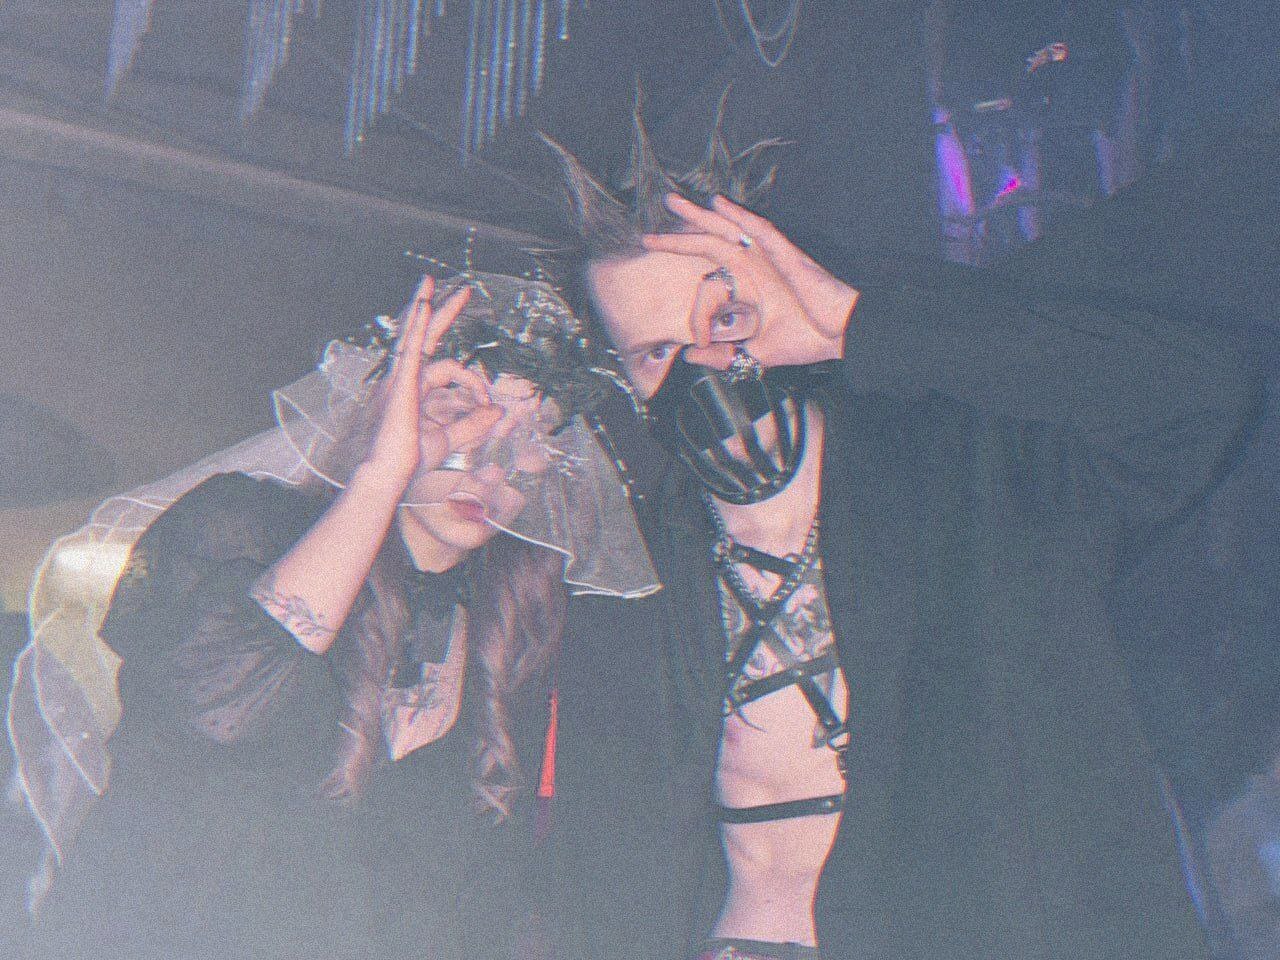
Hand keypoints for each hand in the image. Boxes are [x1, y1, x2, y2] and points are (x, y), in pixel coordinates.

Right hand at [360, 276, 500, 491]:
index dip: (472, 379)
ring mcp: (400, 379)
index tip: (487, 401)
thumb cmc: (411, 459)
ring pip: (412, 335)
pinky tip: (424, 307)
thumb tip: (499, 411)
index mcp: (415, 389)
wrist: (390, 471)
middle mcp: (405, 379)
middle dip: (441, 312)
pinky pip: (409, 348)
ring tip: (430, 282)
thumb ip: (473, 423)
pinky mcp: (400, 384)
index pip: (447, 368)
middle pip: (424, 337)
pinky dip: (416, 326)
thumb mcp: (451, 438)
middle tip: (459, 291)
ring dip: (423, 307)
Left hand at [641, 194, 858, 368]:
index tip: (698, 341)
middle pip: (709, 244)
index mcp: (745, 290)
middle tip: (649, 229)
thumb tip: (690, 356)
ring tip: (673, 202)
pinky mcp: (784, 255)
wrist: (840, 334)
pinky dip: (737, 216)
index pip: (708, 287)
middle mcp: (752, 270)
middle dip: (679, 233)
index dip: (698, 316)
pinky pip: (758, 229)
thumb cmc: (805, 339)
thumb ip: (722, 356)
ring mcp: (767, 259)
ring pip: (726, 230)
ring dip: (699, 215)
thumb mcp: (755, 354)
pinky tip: (718, 203)